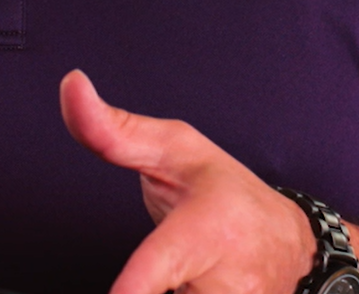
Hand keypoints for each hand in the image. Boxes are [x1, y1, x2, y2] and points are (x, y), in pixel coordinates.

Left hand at [60, 70, 315, 293]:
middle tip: (160, 262)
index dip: (136, 288)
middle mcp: (227, 283)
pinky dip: (172, 293)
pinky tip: (189, 283)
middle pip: (161, 293)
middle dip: (144, 287)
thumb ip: (111, 131)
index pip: (163, 264)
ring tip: (182, 273)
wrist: (286, 243)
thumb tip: (71, 85)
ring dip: (161, 288)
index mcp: (207, 229)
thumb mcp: (172, 148)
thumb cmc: (222, 191)